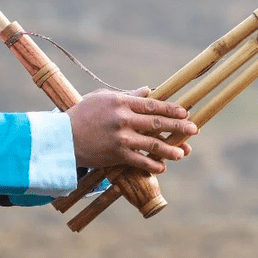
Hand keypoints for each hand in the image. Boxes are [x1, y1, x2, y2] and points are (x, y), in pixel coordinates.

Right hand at [65, 87, 196, 173]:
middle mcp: (123, 119)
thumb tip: (149, 91)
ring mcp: (121, 138)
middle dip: (178, 126)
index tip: (185, 112)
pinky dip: (153, 164)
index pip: (152, 104)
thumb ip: (127, 95)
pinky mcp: (117, 155)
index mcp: (121, 102)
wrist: (63, 138)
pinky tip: (163, 167)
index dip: (171, 108)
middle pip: (157, 123)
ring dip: (171, 149)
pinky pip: (140, 161)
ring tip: (184, 152)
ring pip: (153, 144)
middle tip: (194, 129)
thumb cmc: (82, 114)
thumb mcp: (103, 98)